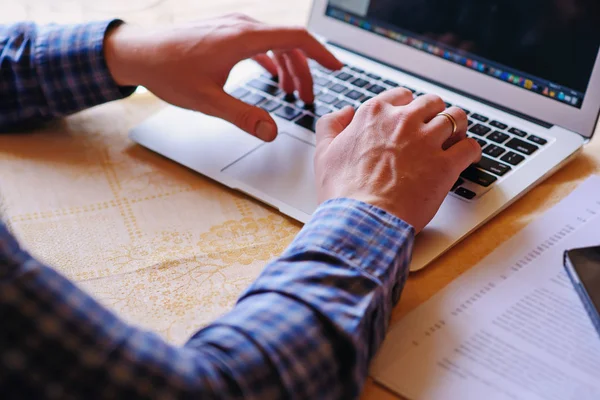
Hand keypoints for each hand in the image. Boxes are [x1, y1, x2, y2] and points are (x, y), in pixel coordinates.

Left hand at [104, 14, 342, 140]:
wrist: (138, 52)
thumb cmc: (168, 72)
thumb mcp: (208, 101)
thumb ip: (244, 116)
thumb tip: (271, 131)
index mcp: (243, 37)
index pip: (296, 38)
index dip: (322, 53)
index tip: (337, 68)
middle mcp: (242, 25)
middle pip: (289, 43)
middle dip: (304, 70)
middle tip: (308, 97)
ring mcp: (233, 25)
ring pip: (275, 42)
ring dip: (287, 66)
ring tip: (292, 93)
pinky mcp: (225, 31)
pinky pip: (259, 42)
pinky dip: (271, 59)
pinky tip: (272, 76)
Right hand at [315, 89, 481, 232]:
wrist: (361, 219)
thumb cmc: (342, 192)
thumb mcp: (324, 152)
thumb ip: (331, 125)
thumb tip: (345, 113)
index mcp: (374, 115)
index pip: (401, 96)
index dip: (407, 108)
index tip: (409, 119)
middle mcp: (403, 121)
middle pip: (431, 103)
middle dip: (434, 114)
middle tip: (433, 130)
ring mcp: (426, 141)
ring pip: (456, 118)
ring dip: (457, 127)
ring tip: (455, 140)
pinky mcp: (445, 165)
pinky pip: (470, 148)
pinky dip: (471, 152)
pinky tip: (466, 159)